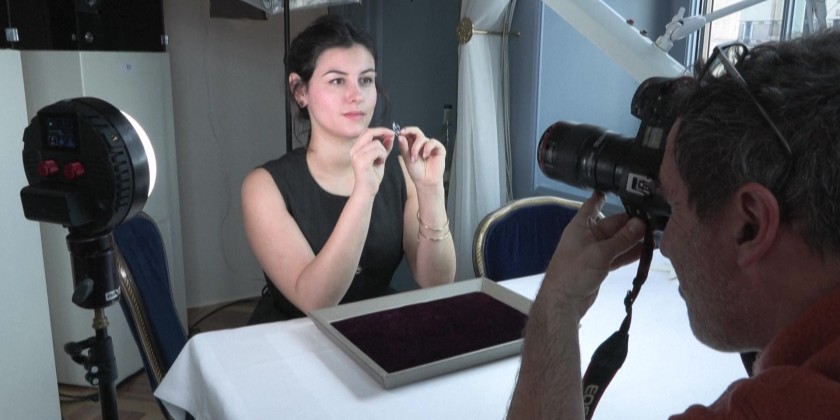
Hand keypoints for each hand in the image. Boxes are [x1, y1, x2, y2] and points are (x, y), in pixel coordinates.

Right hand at [349, 127, 394, 196]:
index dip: (379, 130)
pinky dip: (382, 156)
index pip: (367, 132)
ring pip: (376, 144)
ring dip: (383, 151)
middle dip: (382, 132)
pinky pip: (377, 151)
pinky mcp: (361, 161)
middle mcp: (354, 150)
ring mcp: (356, 155)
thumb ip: (384, 147)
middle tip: (392, 135)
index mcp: (356, 148)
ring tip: (381, 160)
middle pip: (369, 133)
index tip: (390, 132)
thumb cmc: (373, 176)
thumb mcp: (380, 158)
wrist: (367, 190)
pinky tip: (380, 163)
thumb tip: (390, 135)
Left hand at [396, 126, 445, 187]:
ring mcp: (430, 146)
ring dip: (416, 147)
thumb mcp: (407, 159)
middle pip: (417, 132)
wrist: (425, 181)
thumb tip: (400, 136)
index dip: (405, 131)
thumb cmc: (416, 171)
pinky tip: (425, 155)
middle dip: (410, 134)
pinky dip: (427, 148)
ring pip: (423, 138)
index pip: (410, 133)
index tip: (400, 132)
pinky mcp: (439, 148)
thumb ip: (404, 147)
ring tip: (414, 158)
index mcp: (413, 145)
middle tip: (404, 137)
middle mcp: (421, 144)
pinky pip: (432, 142)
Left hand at [540, 192, 645, 317]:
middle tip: (653, 222)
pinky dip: (629, 254)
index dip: (603, 196)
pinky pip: (618, 255)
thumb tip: (641, 224)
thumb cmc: (574, 272)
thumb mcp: (600, 253)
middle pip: (612, 225)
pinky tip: (646, 252)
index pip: (592, 206)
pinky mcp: (600, 266)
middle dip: (631, 224)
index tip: (616, 187)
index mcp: (580, 227)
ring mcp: (594, 251)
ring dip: (633, 240)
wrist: (563, 301)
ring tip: (655, 235)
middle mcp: (587, 236)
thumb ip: (622, 240)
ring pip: (617, 241)